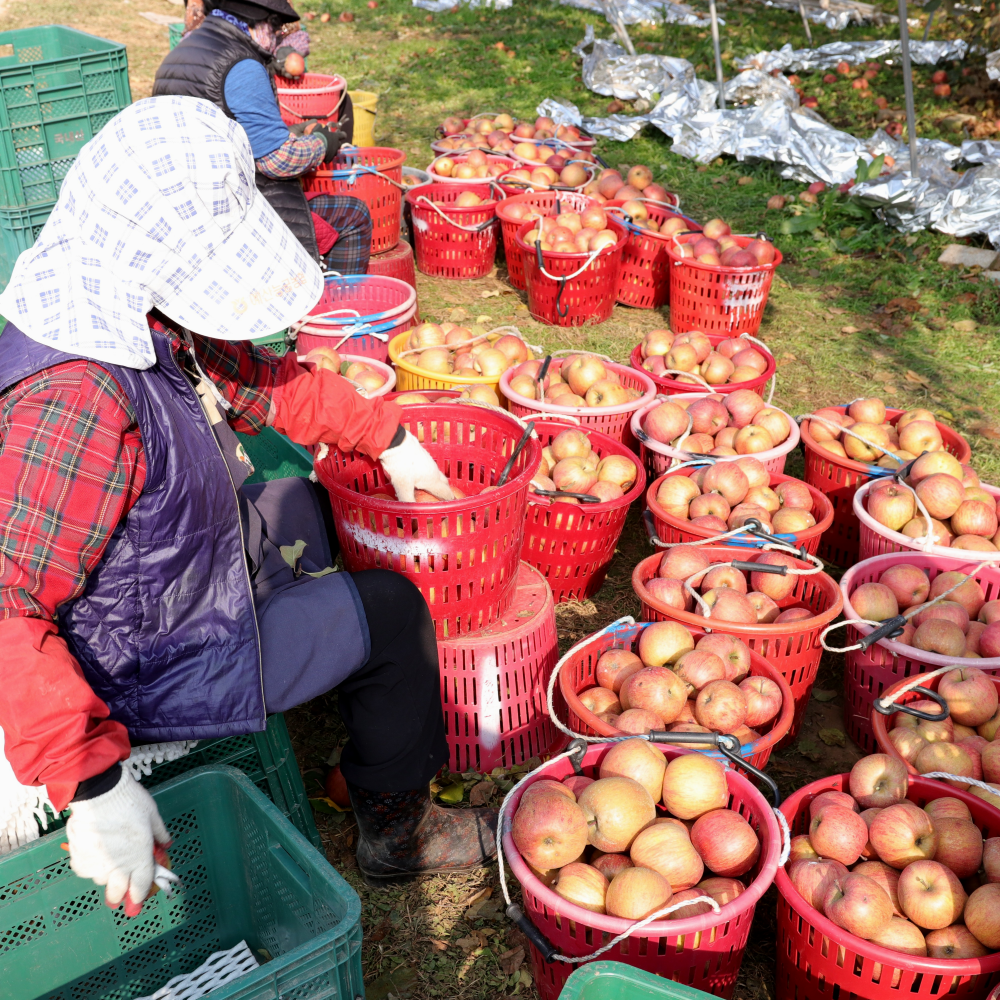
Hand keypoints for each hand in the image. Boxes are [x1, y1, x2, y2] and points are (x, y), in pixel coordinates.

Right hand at [66, 766, 176, 915]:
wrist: (100, 795)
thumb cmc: (130, 802)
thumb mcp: (152, 816)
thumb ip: (160, 834)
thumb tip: (167, 844)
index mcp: (140, 857)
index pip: (141, 885)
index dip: (139, 895)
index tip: (136, 901)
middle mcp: (119, 867)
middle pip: (117, 892)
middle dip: (119, 895)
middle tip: (118, 896)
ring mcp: (97, 866)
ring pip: (100, 879)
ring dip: (104, 874)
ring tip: (106, 857)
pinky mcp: (79, 861)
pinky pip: (84, 870)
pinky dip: (88, 864)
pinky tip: (92, 851)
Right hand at [312, 124, 347, 161]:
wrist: (315, 148)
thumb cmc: (318, 136)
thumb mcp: (318, 129)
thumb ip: (320, 127)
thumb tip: (320, 125)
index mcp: (335, 137)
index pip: (343, 135)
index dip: (342, 134)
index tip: (338, 132)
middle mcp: (337, 145)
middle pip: (339, 143)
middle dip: (336, 142)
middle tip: (331, 141)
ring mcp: (334, 152)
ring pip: (335, 151)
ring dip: (332, 149)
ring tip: (326, 148)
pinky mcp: (330, 158)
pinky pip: (330, 157)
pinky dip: (327, 155)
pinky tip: (323, 154)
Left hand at [379, 429, 453, 502]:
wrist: (394, 442)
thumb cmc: (400, 465)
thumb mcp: (402, 487)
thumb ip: (407, 502)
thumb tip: (410, 517)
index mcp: (433, 479)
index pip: (446, 493)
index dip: (450, 501)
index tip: (453, 507)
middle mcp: (434, 470)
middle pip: (444, 483)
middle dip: (446, 492)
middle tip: (445, 499)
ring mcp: (428, 461)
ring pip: (437, 474)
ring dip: (438, 482)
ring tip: (433, 489)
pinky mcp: (422, 454)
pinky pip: (430, 468)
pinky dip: (429, 475)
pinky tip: (420, 476)